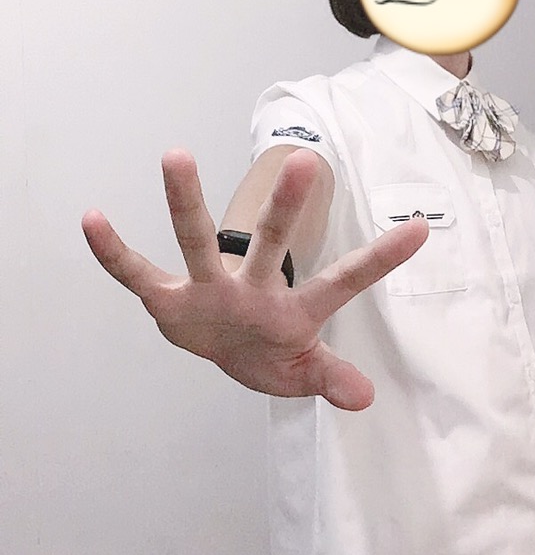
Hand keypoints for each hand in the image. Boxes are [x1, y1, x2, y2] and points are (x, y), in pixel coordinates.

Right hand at [81, 149, 428, 410]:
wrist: (225, 352)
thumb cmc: (271, 354)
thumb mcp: (303, 371)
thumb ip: (330, 378)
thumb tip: (365, 399)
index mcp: (294, 309)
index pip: (346, 282)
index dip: (382, 260)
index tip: (422, 228)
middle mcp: (252, 288)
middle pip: (272, 244)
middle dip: (285, 209)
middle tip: (302, 161)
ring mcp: (210, 288)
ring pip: (199, 241)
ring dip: (187, 203)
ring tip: (175, 155)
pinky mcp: (169, 299)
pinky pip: (137, 275)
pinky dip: (113, 254)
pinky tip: (91, 219)